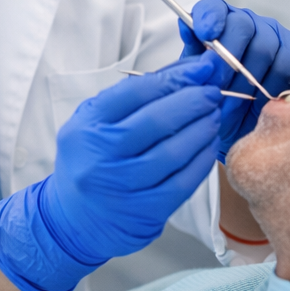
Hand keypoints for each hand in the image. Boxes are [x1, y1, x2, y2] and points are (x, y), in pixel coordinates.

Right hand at [0, 54, 222, 290]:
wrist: (75, 222)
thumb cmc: (89, 163)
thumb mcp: (93, 124)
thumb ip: (131, 96)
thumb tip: (182, 71)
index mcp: (87, 128)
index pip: (136, 92)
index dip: (175, 77)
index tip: (199, 68)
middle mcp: (102, 157)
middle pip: (158, 120)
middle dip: (193, 100)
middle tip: (211, 92)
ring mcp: (125, 187)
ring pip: (175, 151)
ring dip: (202, 128)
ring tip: (213, 115)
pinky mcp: (146, 211)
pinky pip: (184, 181)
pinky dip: (202, 159)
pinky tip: (208, 145)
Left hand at [179, 0, 289, 160]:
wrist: (236, 127)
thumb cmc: (212, 100)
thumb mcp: (194, 82)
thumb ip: (191, 56)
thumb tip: (186, 26)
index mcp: (217, 23)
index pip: (213, 8)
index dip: (209, 17)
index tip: (204, 33)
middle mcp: (247, 23)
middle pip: (242, 26)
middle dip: (227, 60)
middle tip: (217, 87)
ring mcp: (275, 35)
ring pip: (266, 46)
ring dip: (249, 79)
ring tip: (237, 102)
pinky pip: (289, 62)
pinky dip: (274, 84)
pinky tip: (261, 101)